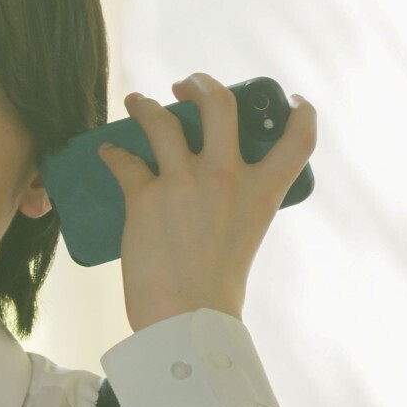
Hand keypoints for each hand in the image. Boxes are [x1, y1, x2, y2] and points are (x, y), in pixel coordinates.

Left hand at [96, 73, 316, 331]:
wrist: (186, 321)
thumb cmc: (214, 291)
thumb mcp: (243, 238)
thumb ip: (235, 207)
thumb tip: (208, 190)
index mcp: (262, 193)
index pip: (299, 140)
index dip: (300, 113)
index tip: (289, 100)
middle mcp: (227, 178)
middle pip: (219, 105)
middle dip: (201, 85)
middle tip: (185, 86)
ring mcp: (184, 183)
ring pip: (161, 120)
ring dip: (144, 105)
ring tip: (136, 102)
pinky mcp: (145, 197)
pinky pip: (123, 160)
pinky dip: (111, 152)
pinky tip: (105, 151)